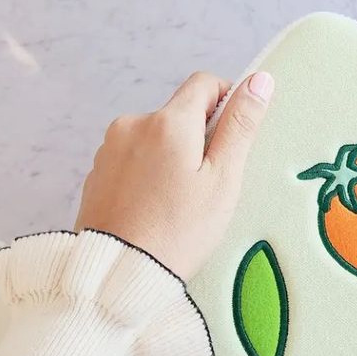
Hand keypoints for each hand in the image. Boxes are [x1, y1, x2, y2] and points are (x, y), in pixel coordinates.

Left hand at [75, 70, 274, 279]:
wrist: (117, 275)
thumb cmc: (179, 232)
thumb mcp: (223, 179)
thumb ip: (240, 126)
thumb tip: (260, 80)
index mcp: (169, 122)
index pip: (205, 83)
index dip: (227, 103)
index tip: (231, 141)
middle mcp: (133, 124)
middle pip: (178, 112)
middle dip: (198, 137)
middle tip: (208, 183)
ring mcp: (110, 148)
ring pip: (155, 137)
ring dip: (171, 155)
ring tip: (178, 202)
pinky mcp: (96, 172)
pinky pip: (132, 159)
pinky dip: (147, 174)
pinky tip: (154, 208)